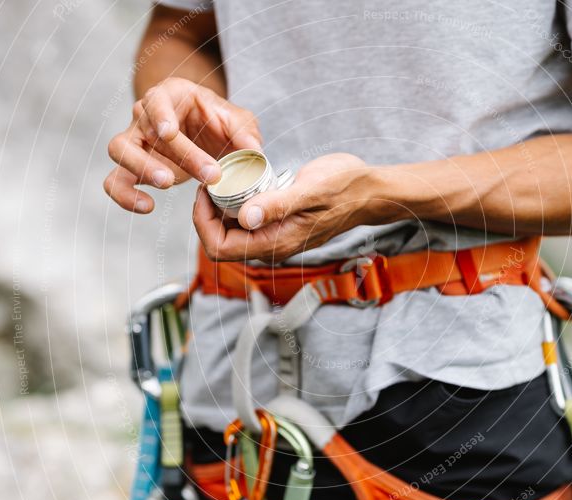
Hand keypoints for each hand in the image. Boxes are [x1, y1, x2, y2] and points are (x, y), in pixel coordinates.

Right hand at [104, 77, 261, 212]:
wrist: (201, 131)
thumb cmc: (216, 121)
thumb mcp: (236, 120)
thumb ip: (245, 132)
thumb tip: (255, 152)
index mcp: (169, 96)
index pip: (156, 101)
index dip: (160, 116)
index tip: (170, 132)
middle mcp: (145, 115)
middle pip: (145, 129)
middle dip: (176, 153)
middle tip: (207, 174)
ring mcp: (135, 141)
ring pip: (119, 150)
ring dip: (140, 168)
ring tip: (167, 184)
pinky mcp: (131, 168)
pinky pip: (115, 181)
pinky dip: (125, 196)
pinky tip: (147, 207)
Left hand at [193, 153, 380, 262]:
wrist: (368, 191)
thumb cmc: (345, 189)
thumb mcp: (310, 191)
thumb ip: (277, 206)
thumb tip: (245, 218)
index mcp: (276, 244)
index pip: (220, 248)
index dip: (203, 222)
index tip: (207, 191)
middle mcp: (272, 246)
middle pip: (221, 242)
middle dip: (208, 215)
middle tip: (212, 182)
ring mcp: (275, 237)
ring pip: (232, 232)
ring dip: (221, 208)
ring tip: (224, 179)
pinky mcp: (278, 225)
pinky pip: (246, 222)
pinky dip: (237, 203)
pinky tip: (242, 182)